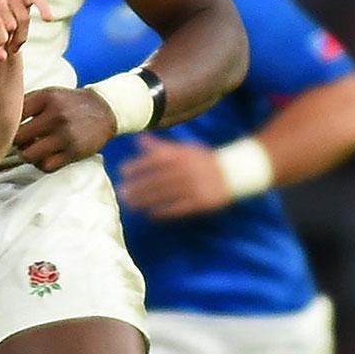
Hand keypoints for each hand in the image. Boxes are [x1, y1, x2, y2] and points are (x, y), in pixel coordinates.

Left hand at [14, 87, 116, 171]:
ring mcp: (65, 134)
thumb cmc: (69, 103)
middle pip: (17, 138)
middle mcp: (55, 115)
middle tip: (21, 142)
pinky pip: (46, 166)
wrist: (105, 109)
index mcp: (46, 97)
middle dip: (16, 142)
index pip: (13, 115)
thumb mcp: (49, 94)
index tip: (8, 129)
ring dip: (27, 156)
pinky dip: (41, 165)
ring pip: (29, 155)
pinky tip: (45, 158)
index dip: (7, 125)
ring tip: (32, 150)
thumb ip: (27, 103)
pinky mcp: (74, 151)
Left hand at [117, 134, 231, 218]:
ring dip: (146, 200)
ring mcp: (193, 186)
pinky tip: (151, 214)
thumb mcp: (183, 149)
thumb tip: (138, 139)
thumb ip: (160, 147)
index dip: (137, 165)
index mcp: (181, 156)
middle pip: (156, 179)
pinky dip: (164, 211)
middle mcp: (185, 170)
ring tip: (130, 205)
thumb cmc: (203, 160)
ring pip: (165, 195)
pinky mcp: (200, 201)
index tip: (122, 171)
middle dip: (137, 186)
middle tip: (120, 193)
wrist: (234, 171)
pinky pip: (179, 208)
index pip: (154, 160)